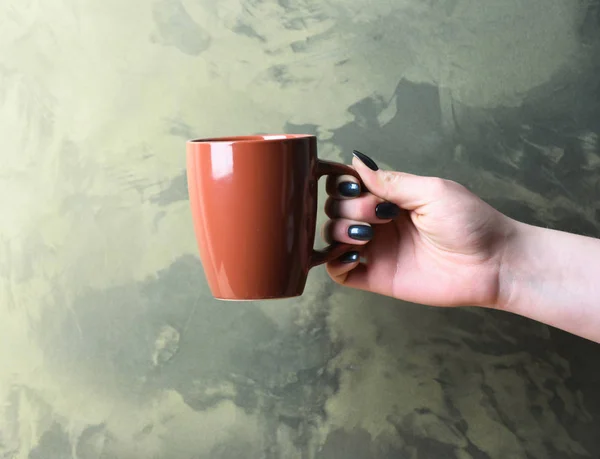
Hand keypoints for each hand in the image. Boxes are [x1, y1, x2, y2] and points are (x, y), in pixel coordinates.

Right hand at [324, 150, 515, 307]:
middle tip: (378, 215)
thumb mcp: (431, 191)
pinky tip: (354, 255)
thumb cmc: (470, 222)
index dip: (344, 185)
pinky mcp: (377, 277)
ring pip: (333, 236)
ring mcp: (377, 250)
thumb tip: (356, 161)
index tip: (356, 187)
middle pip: (337, 208)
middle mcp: (378, 222)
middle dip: (348, 207)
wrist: (493, 263)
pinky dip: (335, 262)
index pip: (349, 186)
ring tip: (366, 236)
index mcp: (390, 199)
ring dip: (339, 231)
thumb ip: (391, 181)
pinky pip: (340, 272)